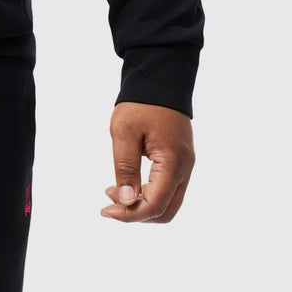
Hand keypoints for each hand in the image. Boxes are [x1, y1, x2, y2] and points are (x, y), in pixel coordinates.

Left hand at [100, 101, 194, 222]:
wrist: (160, 77)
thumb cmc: (141, 103)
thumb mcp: (124, 132)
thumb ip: (125, 168)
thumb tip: (125, 201)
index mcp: (173, 162)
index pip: (155, 205)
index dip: (130, 214)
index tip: (105, 210)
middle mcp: (185, 168)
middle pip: (166, 211)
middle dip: (137, 214)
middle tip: (110, 204)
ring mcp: (185, 165)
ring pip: (169, 202)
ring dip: (143, 205)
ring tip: (115, 192)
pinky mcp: (181, 160)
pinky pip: (169, 188)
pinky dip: (150, 193)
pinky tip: (129, 184)